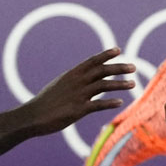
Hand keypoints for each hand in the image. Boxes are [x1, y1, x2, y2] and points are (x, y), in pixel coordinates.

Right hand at [20, 48, 134, 134]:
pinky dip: (109, 102)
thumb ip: (73, 81)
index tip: (118, 50)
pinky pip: (98, 105)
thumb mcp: (59, 86)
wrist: (32, 116)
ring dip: (119, 84)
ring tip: (133, 84)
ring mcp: (78, 95)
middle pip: (102, 71)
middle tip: (133, 67)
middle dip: (119, 68)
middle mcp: (76, 82)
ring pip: (103, 85)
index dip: (105, 55)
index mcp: (72, 75)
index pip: (92, 61)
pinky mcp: (78, 110)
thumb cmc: (46, 102)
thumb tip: (83, 78)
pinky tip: (120, 102)